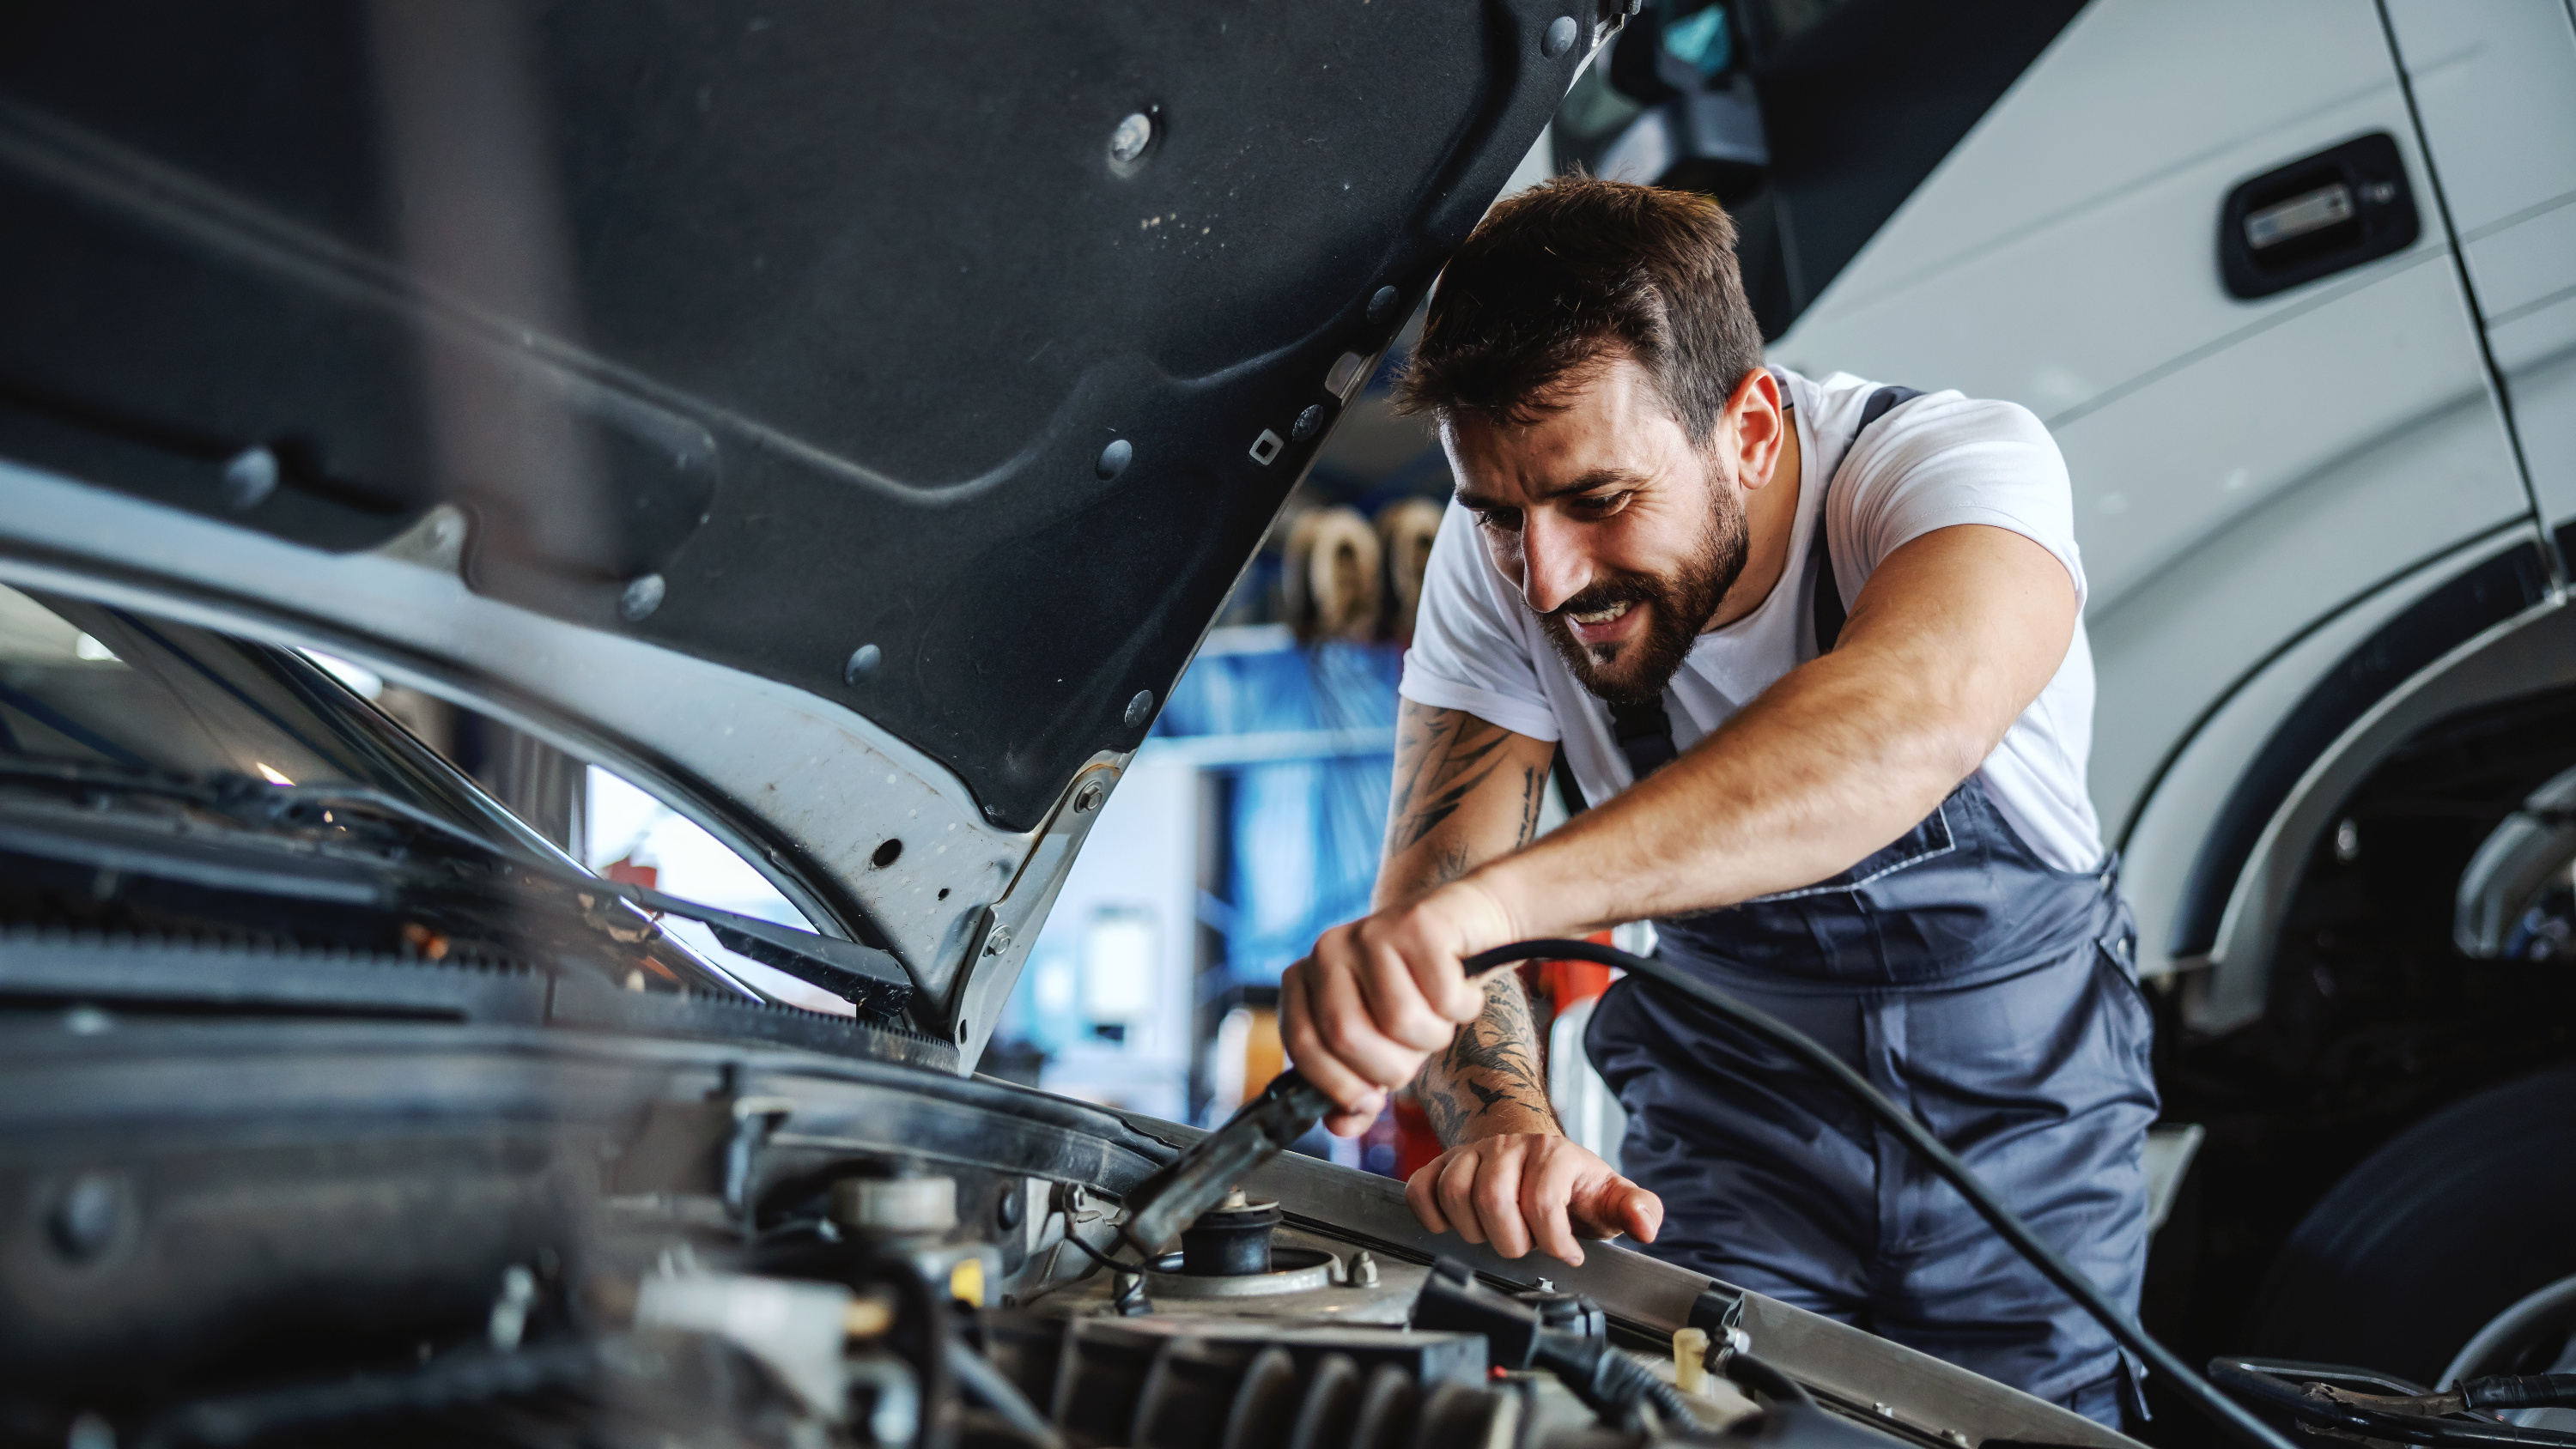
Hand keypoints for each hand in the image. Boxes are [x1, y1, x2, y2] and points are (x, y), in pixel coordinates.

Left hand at [1280, 879, 1519, 1133]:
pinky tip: (1461, 990)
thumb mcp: (1381, 1046)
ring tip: (1440, 1018)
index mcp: (1304, 980)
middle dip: (1391, 1067)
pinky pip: (1444, 996)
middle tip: (1413, 1055)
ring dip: (1435, 1036)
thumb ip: (1356, 1090)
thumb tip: (1339, 1124)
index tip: (1370, 1099)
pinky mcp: (1417, 923)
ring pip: (1400, 1020)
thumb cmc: (1416, 991)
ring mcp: (1370, 931)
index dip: (1339, 1085)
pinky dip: (1464, 1007)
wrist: (1465, 926)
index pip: (1303, 1046)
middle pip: (1347, 1036)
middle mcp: (1327, 950)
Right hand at [1407, 1131, 1661, 1265]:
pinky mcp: (1443, 1163)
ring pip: (1455, 1192)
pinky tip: (1456, 1225)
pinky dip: (1433, 1216)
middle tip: (1526, 1246)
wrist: (1533, 1153)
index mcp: (1555, 1154)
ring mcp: (1473, 1152)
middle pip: (1492, 1198)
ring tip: (1496, 1235)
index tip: (1567, 1254)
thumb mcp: (1609, 1196)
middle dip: (1510, 1240)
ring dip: (1473, 1230)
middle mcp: (1510, 1146)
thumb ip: (1636, 1209)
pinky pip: (1422, 1189)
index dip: (1554, 1242)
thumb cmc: (1571, 1184)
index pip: (1542, 1202)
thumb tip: (1646, 1226)